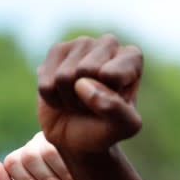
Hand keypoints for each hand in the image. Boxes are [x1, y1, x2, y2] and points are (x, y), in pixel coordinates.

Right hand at [37, 34, 142, 153]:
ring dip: (70, 99)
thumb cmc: (107, 127)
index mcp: (132, 58)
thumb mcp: (124, 126)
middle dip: (87, 97)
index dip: (109, 95)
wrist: (79, 135)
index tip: (117, 100)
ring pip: (64, 76)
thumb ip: (115, 109)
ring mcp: (81, 44)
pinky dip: (53, 99)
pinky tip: (64, 95)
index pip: (114, 73)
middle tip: (95, 103)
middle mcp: (108, 44)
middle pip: (86, 70)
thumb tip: (82, 84)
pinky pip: (46, 83)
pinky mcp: (56, 51)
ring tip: (81, 100)